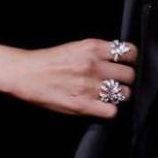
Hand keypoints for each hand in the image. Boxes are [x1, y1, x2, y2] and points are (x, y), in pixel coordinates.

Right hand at [4, 38, 138, 118]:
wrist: (26, 73)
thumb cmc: (49, 61)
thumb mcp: (76, 47)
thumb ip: (98, 52)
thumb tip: (119, 60)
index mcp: (93, 48)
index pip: (129, 52)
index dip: (130, 60)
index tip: (125, 65)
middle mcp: (93, 66)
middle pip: (129, 75)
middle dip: (125, 80)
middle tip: (116, 83)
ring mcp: (89, 86)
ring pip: (124, 94)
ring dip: (119, 96)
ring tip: (108, 95)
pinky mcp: (83, 105)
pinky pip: (112, 111)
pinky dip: (109, 110)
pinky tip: (101, 106)